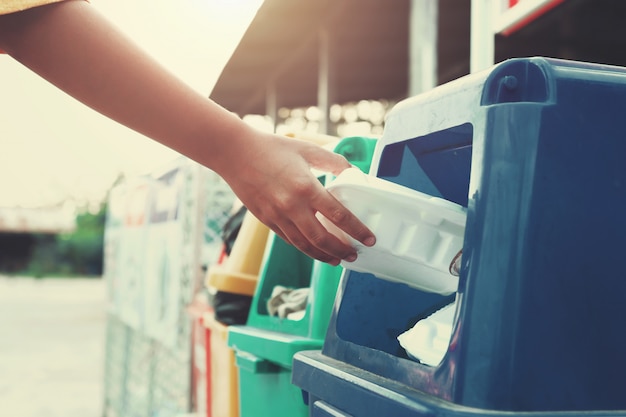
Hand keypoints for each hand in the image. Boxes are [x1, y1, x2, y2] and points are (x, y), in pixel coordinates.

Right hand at [216, 131, 375, 264]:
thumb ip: (333, 161)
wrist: (235, 153)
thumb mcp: (307, 149)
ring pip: (304, 245)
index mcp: (307, 187)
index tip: (369, 239)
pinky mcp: (266, 220)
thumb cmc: (272, 148)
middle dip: (341, 250)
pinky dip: (305, 248)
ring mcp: (278, 216)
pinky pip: (289, 240)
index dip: (357, 230)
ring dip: (323, 255)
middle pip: (322, 238)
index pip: (339, 215)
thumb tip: (353, 172)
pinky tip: (315, 249)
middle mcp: (292, 206)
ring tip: (337, 260)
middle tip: (354, 255)